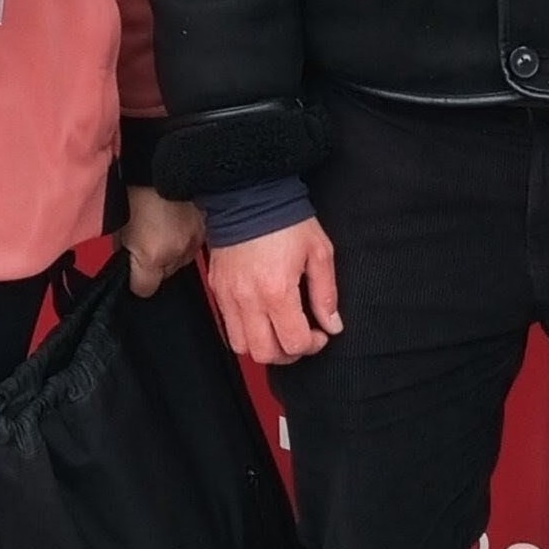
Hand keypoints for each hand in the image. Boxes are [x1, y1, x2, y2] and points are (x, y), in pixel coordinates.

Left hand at [118, 185, 203, 297]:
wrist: (160, 164)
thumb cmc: (135, 192)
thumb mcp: (120, 227)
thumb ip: (125, 250)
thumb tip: (128, 260)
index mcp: (153, 257)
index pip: (144, 289)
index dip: (136, 281)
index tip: (132, 271)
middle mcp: (177, 254)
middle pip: (165, 276)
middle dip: (156, 265)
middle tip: (146, 244)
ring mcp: (194, 241)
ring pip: (181, 261)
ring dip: (172, 253)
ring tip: (163, 231)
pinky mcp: (205, 229)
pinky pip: (193, 245)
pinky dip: (184, 239)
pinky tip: (176, 224)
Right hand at [207, 218, 342, 365]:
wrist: (250, 195)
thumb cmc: (287, 220)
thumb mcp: (319, 252)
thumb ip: (326, 294)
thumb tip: (332, 325)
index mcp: (277, 291)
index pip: (294, 342)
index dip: (312, 345)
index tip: (320, 333)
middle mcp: (248, 299)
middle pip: (265, 354)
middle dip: (288, 353)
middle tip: (301, 338)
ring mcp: (228, 296)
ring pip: (242, 346)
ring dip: (264, 346)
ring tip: (279, 331)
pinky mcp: (217, 289)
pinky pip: (228, 327)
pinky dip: (245, 333)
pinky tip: (262, 319)